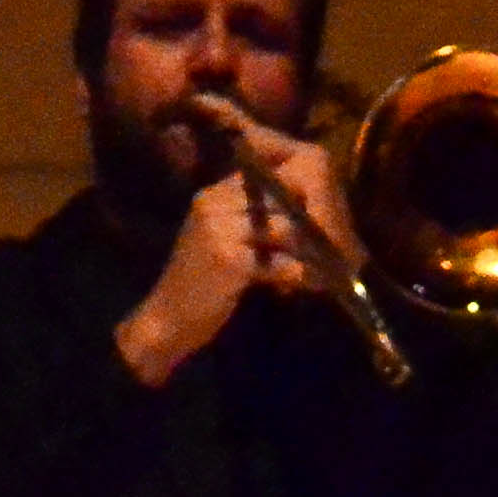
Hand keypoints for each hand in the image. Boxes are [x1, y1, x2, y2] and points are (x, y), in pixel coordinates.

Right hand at [110, 105, 360, 385]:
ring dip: (307, 251)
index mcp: (212, 195)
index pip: (263, 174)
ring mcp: (220, 229)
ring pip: (284, 227)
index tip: (320, 216)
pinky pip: (279, 261)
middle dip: (308, 223)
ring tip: (322, 269)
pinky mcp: (230, 260)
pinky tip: (303, 287)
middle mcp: (213, 204)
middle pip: (279, 198)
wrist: (166, 322)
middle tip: (331, 246)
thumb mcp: (221, 242)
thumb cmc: (199, 286)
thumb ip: (251, 221)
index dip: (297, 194)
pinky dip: (296, 275)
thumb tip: (301, 215)